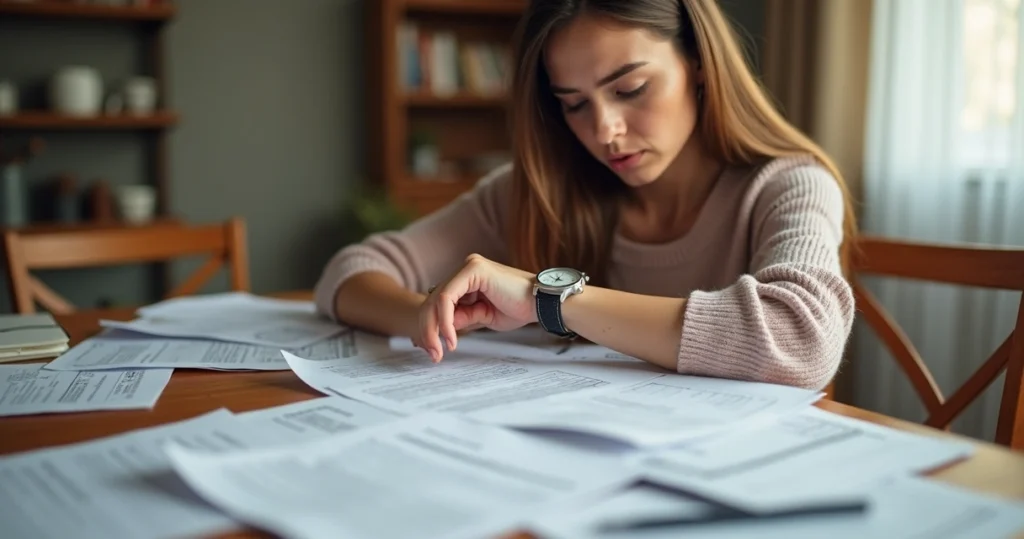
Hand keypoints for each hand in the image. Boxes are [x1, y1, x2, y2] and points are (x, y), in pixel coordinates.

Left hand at [416, 254, 536, 361]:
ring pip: (437, 299)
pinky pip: (448, 298)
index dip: (431, 326)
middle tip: (432, 353)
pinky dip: (445, 320)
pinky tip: (451, 337)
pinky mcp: (473, 269)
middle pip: (434, 300)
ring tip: (439, 349)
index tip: (432, 348)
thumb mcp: (483, 316)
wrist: (542, 303)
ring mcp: (469, 267)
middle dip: (428, 329)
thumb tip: (440, 327)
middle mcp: (466, 269)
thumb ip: (462, 317)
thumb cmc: (519, 308)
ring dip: (434, 328)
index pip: (440, 302)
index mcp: (468, 279)